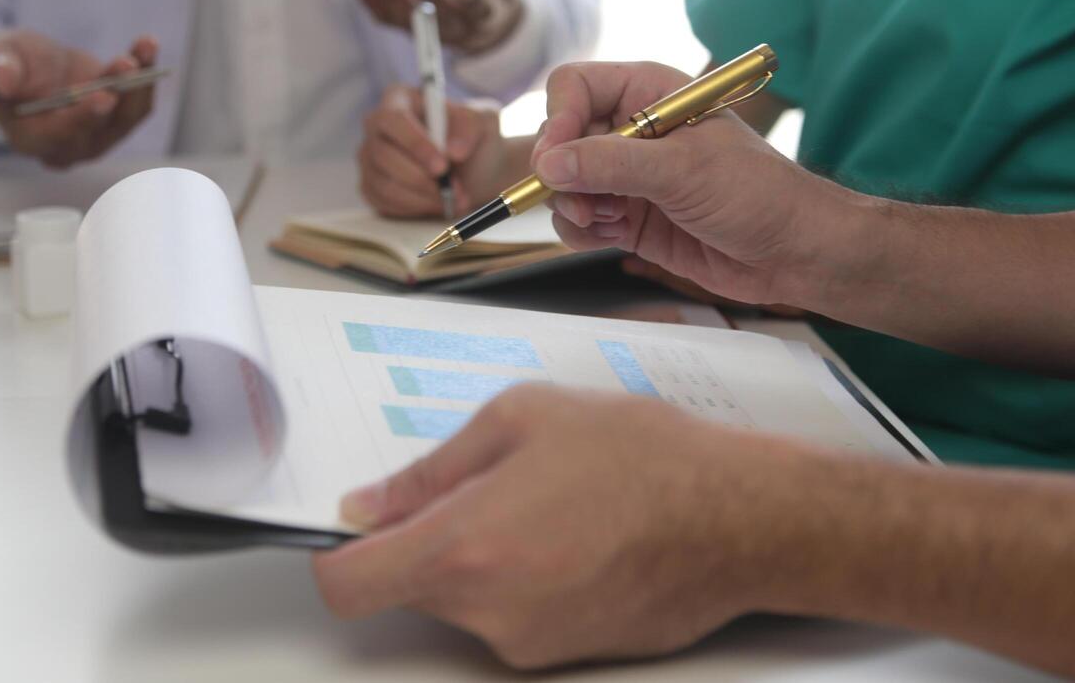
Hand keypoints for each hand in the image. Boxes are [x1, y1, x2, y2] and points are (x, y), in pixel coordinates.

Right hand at [0, 30, 158, 167]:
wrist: (31, 69)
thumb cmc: (9, 66)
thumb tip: (2, 82)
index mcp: (31, 140)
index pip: (60, 137)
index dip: (83, 118)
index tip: (104, 95)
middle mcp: (68, 147)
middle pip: (100, 129)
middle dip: (116, 93)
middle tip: (126, 64)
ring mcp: (97, 137)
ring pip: (127, 117)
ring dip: (139, 82)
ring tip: (144, 47)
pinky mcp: (117, 121)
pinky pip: (138, 102)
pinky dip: (146, 74)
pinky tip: (147, 46)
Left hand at [313, 385, 816, 668]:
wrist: (739, 517)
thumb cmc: (639, 455)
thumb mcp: (523, 418)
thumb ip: (431, 469)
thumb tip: (367, 505)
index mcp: (463, 549)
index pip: (346, 586)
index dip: (335, 556)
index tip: (354, 527)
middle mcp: (487, 613)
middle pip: (407, 589)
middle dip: (426, 540)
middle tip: (485, 483)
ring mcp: (528, 644)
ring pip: (463, 602)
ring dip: (480, 557)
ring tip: (546, 502)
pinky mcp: (565, 656)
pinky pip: (511, 616)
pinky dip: (522, 579)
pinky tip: (574, 533)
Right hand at [357, 85, 510, 217]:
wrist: (476, 170)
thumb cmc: (473, 139)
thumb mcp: (482, 123)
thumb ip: (470, 129)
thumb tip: (453, 150)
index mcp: (398, 99)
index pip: (394, 119)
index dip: (415, 144)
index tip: (443, 166)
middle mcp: (376, 128)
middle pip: (383, 155)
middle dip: (421, 178)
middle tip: (452, 190)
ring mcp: (370, 158)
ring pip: (384, 183)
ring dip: (422, 198)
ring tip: (454, 200)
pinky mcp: (372, 187)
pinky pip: (384, 202)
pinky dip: (414, 208)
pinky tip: (438, 206)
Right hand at [529, 61, 854, 305]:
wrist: (794, 251)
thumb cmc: (757, 193)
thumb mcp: (682, 170)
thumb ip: (610, 164)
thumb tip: (549, 164)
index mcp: (649, 93)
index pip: (575, 88)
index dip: (559, 120)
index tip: (555, 161)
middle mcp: (633, 130)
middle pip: (562, 139)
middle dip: (562, 173)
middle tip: (583, 204)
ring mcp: (630, 176)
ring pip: (565, 184)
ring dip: (571, 207)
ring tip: (604, 223)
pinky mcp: (631, 217)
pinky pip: (581, 220)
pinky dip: (582, 231)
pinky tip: (611, 237)